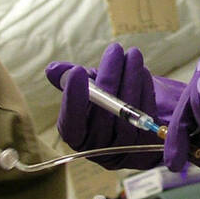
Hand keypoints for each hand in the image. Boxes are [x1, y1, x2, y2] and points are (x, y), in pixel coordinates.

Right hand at [46, 44, 184, 171]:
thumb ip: (69, 80)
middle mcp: (98, 148)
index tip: (78, 69)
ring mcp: (124, 149)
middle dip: (109, 79)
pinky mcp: (147, 142)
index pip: (72, 123)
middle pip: (103, 117)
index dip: (73, 98)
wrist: (134, 114)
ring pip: (127, 116)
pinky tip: (142, 71)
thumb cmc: (104, 99)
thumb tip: (53, 69)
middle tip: (114, 49)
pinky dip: (145, 90)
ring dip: (131, 80)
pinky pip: (145, 115)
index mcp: (77, 136)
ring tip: (133, 54)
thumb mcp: (86, 88)